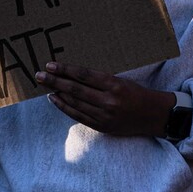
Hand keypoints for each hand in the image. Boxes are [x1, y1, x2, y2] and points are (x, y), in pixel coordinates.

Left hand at [36, 61, 174, 137]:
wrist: (153, 116)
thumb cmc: (137, 93)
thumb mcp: (121, 80)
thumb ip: (99, 80)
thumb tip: (73, 74)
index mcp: (114, 85)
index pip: (83, 75)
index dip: (65, 70)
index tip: (51, 65)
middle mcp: (108, 101)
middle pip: (75, 89)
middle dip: (55, 81)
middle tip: (39, 75)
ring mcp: (104, 115)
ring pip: (74, 103)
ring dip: (57, 93)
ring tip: (45, 85)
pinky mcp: (101, 126)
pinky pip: (78, 116)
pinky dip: (64, 107)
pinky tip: (55, 100)